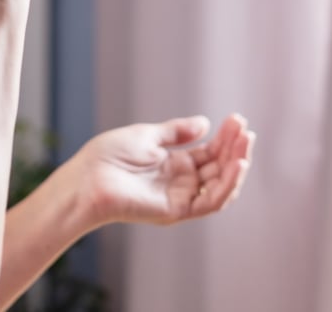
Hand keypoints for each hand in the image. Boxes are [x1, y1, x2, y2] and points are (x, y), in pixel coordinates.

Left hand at [68, 114, 254, 228]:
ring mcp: (180, 197)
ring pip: (220, 185)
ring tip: (246, 143)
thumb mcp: (148, 135)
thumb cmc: (107, 157)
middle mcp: (180, 182)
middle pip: (219, 168)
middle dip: (235, 148)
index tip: (238, 119)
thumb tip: (205, 124)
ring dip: (237, 165)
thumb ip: (177, 132)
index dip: (226, 137)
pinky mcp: (177, 211)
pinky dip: (228, 185)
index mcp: (173, 164)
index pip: (210, 152)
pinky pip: (210, 202)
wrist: (86, 179)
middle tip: (246, 129)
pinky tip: (237, 164)